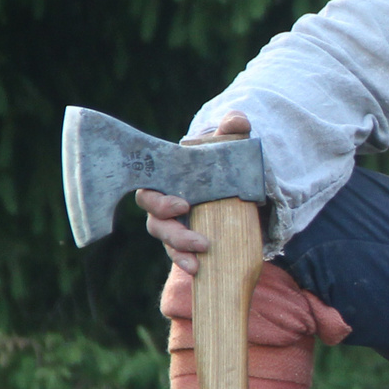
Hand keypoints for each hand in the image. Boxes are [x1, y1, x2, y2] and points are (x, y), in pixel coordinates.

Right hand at [138, 111, 250, 273]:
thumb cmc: (222, 163)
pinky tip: (198, 269)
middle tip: (199, 239)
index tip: (183, 204)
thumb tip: (238, 120)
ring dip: (180, 250)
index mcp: (167, 180)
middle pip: (156, 221)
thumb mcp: (229, 146)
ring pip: (166, 241)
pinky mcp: (186, 241)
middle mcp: (164, 205)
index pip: (150, 192)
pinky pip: (178, 255)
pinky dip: (185, 262)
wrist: (237, 186)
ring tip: (201, 256)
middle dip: (173, 231)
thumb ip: (232, 131)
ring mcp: (175, 225)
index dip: (161, 201)